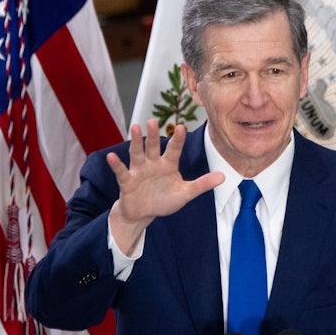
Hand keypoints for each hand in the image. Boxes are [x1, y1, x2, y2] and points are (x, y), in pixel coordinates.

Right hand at [107, 119, 223, 254]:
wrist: (144, 213)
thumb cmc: (164, 200)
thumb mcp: (185, 193)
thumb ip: (202, 184)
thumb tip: (223, 177)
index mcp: (168, 165)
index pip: (174, 149)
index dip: (178, 139)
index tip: (181, 127)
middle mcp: (153, 164)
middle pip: (153, 146)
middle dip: (153, 135)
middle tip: (153, 121)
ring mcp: (139, 171)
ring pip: (137, 153)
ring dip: (135, 142)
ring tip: (135, 128)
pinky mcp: (127, 181)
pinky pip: (121, 171)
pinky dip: (116, 164)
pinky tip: (112, 156)